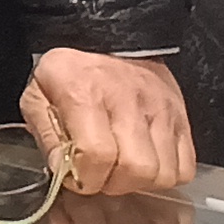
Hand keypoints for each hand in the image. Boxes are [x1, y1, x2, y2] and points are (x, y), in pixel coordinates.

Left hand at [19, 48, 196, 195]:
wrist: (109, 39)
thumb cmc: (70, 73)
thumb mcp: (38, 96)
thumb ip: (47, 137)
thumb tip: (63, 173)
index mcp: (86, 94)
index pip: (97, 155)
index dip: (86, 178)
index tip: (77, 177)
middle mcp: (130, 102)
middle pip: (137, 170)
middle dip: (114, 185)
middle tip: (101, 175)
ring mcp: (162, 110)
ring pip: (164, 173)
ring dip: (140, 182)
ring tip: (122, 169)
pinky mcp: (182, 118)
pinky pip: (185, 167)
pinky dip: (166, 175)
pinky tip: (144, 164)